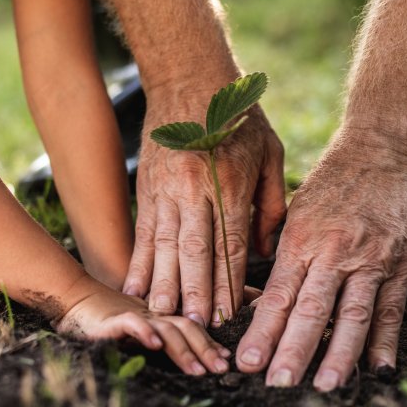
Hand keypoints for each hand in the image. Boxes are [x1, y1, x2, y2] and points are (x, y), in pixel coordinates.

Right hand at [57, 286, 230, 374]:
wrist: (73, 300)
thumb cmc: (105, 319)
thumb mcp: (138, 329)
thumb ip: (158, 336)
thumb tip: (174, 353)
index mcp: (159, 316)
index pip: (191, 326)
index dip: (210, 342)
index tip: (226, 359)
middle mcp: (152, 314)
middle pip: (186, 327)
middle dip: (206, 348)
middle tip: (221, 368)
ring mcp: (134, 315)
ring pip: (166, 328)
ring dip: (184, 350)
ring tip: (198, 370)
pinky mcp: (113, 319)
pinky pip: (132, 324)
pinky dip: (145, 333)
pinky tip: (155, 345)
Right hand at [123, 103, 286, 327]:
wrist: (190, 79)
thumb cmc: (239, 118)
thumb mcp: (270, 152)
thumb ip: (272, 203)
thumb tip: (266, 249)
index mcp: (231, 182)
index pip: (230, 243)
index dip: (229, 281)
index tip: (228, 314)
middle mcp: (196, 189)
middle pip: (196, 250)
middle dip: (195, 292)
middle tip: (195, 326)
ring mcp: (167, 189)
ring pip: (165, 245)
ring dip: (164, 284)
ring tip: (162, 316)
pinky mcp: (147, 188)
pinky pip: (143, 232)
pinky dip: (139, 262)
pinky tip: (134, 287)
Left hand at [235, 131, 406, 390]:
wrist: (385, 149)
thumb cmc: (332, 181)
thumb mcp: (296, 211)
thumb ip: (283, 254)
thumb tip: (262, 299)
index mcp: (301, 240)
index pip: (278, 295)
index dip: (262, 331)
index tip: (246, 361)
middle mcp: (334, 253)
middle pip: (311, 311)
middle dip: (292, 350)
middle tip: (276, 382)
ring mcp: (371, 260)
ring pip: (352, 315)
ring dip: (338, 355)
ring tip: (325, 385)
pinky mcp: (401, 263)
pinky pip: (392, 309)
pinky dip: (385, 341)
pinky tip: (376, 368)